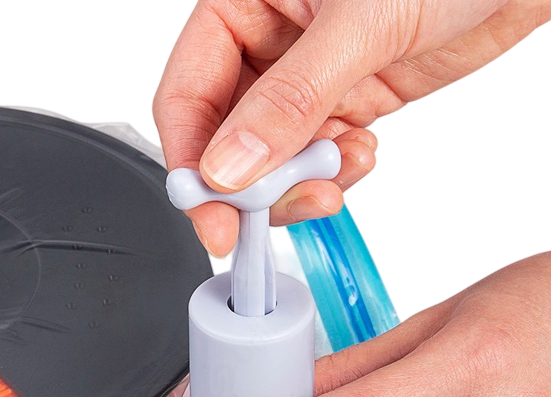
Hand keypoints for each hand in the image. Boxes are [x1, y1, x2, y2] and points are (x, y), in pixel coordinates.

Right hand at [154, 0, 550, 254]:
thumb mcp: (363, 21)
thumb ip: (291, 100)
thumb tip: (230, 168)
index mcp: (243, 0)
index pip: (187, 96)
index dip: (192, 166)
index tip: (213, 220)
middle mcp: (268, 41)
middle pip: (226, 138)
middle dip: (250, 188)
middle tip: (271, 220)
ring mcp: (309, 76)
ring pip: (275, 157)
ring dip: (299, 186)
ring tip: (334, 181)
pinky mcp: (350, 98)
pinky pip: (321, 157)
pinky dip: (336, 174)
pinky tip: (360, 158)